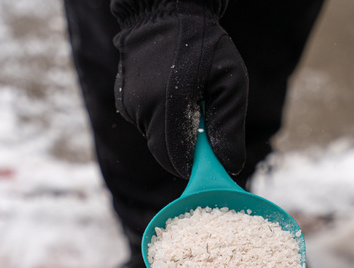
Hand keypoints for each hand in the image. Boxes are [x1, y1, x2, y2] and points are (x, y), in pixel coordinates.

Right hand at [112, 0, 248, 178]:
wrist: (165, 10)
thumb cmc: (205, 44)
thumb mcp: (231, 82)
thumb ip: (229, 127)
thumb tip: (229, 166)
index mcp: (168, 104)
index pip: (176, 159)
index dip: (193, 166)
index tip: (207, 159)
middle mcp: (142, 108)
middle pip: (164, 154)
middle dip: (184, 150)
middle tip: (200, 125)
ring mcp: (128, 105)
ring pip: (154, 139)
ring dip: (172, 131)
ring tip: (186, 100)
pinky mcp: (122, 102)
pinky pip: (144, 124)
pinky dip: (160, 119)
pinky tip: (170, 93)